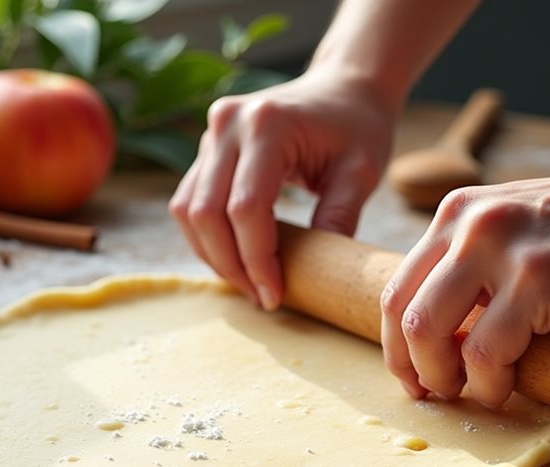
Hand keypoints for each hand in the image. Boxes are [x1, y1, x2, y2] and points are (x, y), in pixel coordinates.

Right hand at [169, 71, 396, 309]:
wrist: (343, 87)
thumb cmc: (357, 127)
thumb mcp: (361, 173)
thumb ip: (338, 219)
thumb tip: (319, 277)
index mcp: (268, 124)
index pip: (246, 207)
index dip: (256, 259)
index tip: (274, 294)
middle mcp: (229, 124)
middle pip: (207, 213)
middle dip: (230, 265)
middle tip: (260, 296)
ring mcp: (211, 133)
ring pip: (188, 210)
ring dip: (212, 255)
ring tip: (248, 282)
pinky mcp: (206, 147)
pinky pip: (190, 201)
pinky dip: (206, 237)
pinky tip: (235, 258)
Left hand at [380, 141, 549, 406]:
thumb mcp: (519, 231)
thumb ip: (478, 268)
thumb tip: (448, 338)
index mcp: (457, 213)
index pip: (396, 287)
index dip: (396, 344)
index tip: (413, 375)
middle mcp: (468, 223)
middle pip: (401, 313)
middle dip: (411, 367)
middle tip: (436, 394)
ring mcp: (500, 248)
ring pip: (429, 333)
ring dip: (444, 379)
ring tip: (475, 393)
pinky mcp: (538, 278)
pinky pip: (487, 353)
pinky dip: (490, 384)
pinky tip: (507, 388)